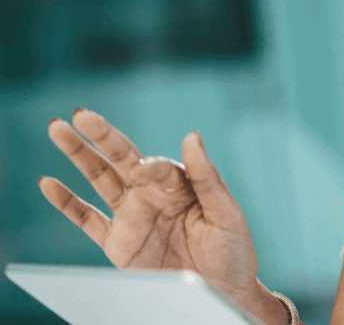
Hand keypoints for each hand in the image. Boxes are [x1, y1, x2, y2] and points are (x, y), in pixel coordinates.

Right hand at [39, 110, 277, 319]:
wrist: (223, 292)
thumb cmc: (232, 250)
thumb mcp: (226, 213)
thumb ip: (207, 177)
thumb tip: (192, 135)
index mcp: (181, 184)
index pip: (158, 167)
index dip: (149, 166)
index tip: (142, 170)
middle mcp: (153, 193)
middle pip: (122, 157)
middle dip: (101, 136)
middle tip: (81, 114)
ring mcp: (133, 215)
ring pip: (99, 178)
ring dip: (78, 154)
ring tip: (57, 127)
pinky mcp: (118, 242)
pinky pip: (87, 219)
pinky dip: (66, 202)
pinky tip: (48, 183)